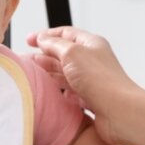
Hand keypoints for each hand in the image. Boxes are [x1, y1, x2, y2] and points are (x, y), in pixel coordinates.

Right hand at [27, 27, 141, 144]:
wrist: (118, 111)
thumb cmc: (100, 80)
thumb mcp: (71, 53)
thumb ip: (54, 44)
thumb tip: (43, 39)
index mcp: (91, 44)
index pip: (65, 33)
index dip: (46, 35)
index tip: (30, 40)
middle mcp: (92, 60)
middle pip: (63, 54)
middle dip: (44, 55)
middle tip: (26, 59)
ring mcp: (91, 80)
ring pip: (65, 73)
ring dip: (49, 73)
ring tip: (33, 74)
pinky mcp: (90, 98)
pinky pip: (71, 91)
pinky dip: (60, 91)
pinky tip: (52, 93)